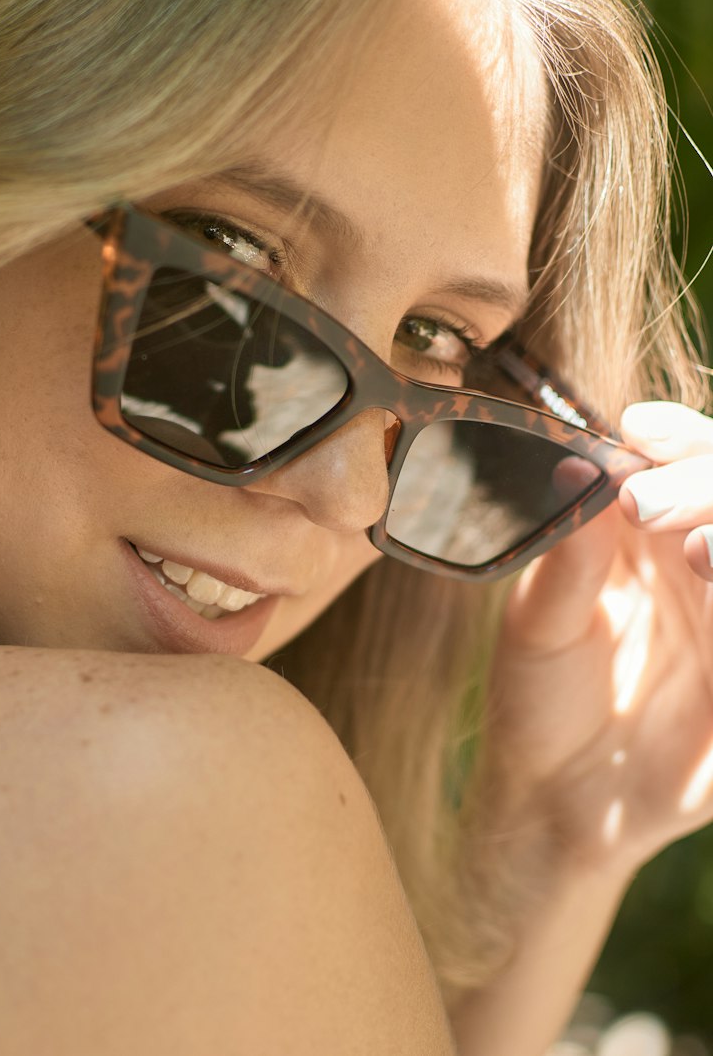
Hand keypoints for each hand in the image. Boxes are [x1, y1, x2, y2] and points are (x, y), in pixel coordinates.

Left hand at [485, 401, 712, 876]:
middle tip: (644, 502)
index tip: (637, 433)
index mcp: (644, 534)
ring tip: (694, 547)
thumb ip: (567, 556)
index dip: (673, 438)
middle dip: (702, 479)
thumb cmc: (538, 698)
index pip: (680, 460)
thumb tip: (574, 469)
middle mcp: (698, 563)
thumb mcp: (538, 625)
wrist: (557, 799)